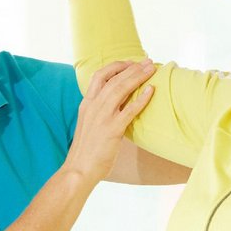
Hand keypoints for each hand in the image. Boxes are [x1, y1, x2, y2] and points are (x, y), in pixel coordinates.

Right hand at [64, 60, 155, 181]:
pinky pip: (129, 110)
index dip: (116, 66)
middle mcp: (93, 106)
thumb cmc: (86, 151)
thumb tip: (115, 106)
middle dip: (133, 68)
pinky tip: (152, 91)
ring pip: (121, 89)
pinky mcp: (112, 130)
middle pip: (114, 79)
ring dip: (138, 77)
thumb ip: (98, 112)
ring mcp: (102, 117)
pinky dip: (141, 98)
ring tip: (152, 70)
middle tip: (148, 62)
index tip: (130, 63)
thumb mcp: (88, 125)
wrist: (79, 169)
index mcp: (86, 104)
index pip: (99, 76)